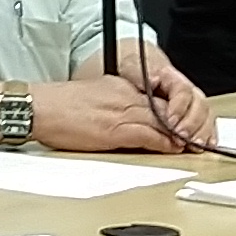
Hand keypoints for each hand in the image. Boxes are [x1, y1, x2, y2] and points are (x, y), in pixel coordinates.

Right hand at [31, 67, 210, 153]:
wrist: (39, 106)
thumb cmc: (57, 105)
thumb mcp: (91, 96)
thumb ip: (111, 103)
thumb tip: (120, 118)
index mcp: (119, 87)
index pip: (154, 98)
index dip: (172, 112)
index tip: (181, 122)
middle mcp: (125, 97)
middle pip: (163, 109)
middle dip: (182, 123)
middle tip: (196, 136)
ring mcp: (121, 112)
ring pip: (161, 122)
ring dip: (179, 135)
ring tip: (191, 145)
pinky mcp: (115, 129)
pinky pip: (148, 135)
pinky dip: (164, 142)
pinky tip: (173, 148)